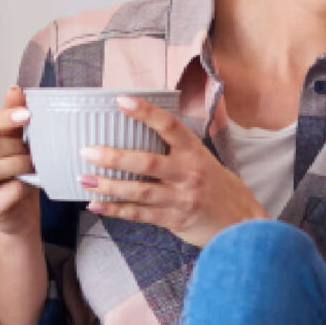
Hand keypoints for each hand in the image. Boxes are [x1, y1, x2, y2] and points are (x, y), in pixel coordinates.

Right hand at [0, 87, 40, 232]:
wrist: (21, 209)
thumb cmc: (16, 172)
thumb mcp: (16, 140)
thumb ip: (13, 117)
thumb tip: (15, 91)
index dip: (4, 117)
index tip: (27, 115)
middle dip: (15, 147)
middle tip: (30, 151)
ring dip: (18, 165)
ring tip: (30, 166)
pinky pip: (4, 193)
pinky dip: (20, 186)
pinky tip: (26, 184)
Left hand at [82, 97, 266, 247]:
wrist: (241, 224)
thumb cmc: (219, 188)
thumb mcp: (204, 161)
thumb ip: (177, 150)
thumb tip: (140, 132)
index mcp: (195, 152)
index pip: (169, 126)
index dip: (145, 112)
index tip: (120, 101)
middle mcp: (188, 173)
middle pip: (147, 162)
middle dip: (114, 157)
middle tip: (87, 151)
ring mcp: (180, 198)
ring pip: (138, 191)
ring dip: (108, 185)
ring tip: (84, 179)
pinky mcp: (174, 220)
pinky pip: (139, 214)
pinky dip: (116, 209)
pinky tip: (96, 204)